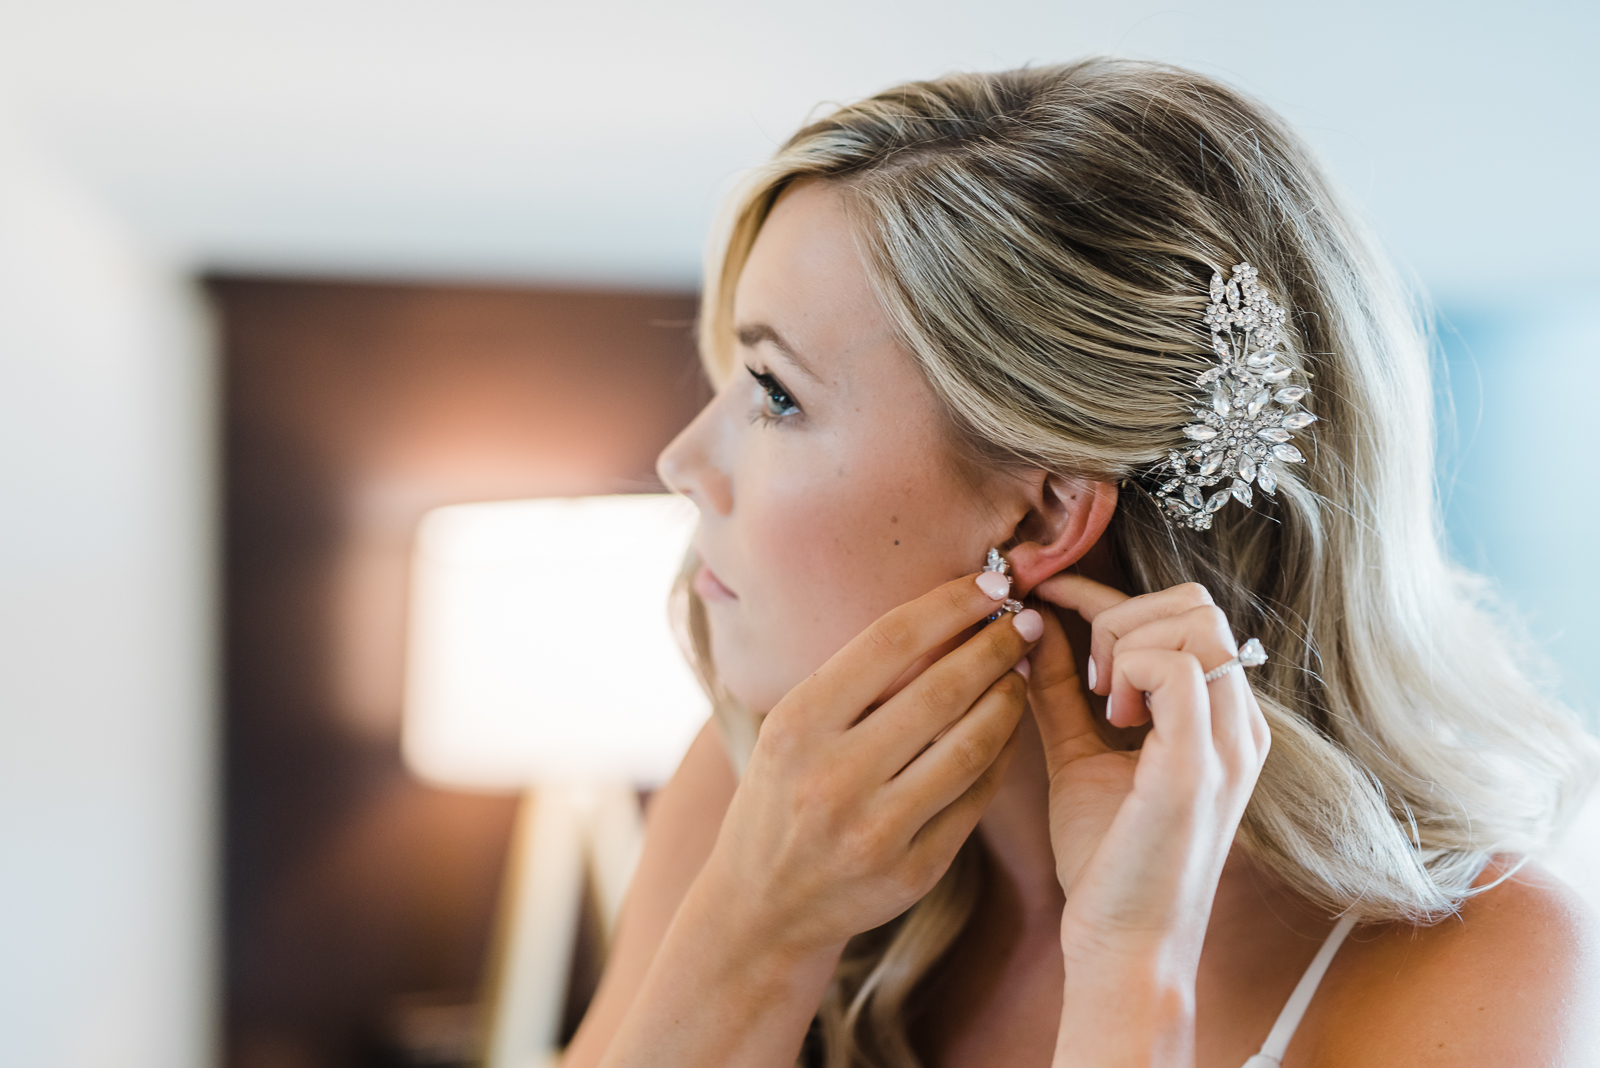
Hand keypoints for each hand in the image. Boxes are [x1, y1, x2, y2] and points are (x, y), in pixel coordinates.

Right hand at [692, 573, 1043, 962]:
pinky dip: (1001, 756)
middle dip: (993, 646)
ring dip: (1007, 699)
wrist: (761, 907)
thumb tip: (945, 618)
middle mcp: (833, 776)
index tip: (992, 585)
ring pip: (969, 746)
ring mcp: (874, 830)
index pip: (889, 640)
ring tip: (1018, 672)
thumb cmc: (782, 796)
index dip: (950, 605)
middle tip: (1023, 622)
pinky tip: (1008, 730)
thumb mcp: (791, 730)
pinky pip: (975, 799)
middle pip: (940, 690)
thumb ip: (854, 682)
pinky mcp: (911, 871)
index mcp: (797, 724)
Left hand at [1025, 576, 1269, 971]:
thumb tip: (1034, 625)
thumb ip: (1062, 691)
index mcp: (1221, 721)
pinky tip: (1111, 718)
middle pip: (1197, 602)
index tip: (1047, 595)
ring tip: (1102, 705)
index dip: (1108, 595)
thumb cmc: (1108, 860)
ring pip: (1196, 619)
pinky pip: (1179, 667)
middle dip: (1122, 615)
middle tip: (1088, 681)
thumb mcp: (1079, 754)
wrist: (1123, 946)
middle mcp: (1239, 725)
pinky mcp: (1200, 765)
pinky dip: (1130, 670)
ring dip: (1126, 642)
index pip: (1185, 613)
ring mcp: (1228, 743)